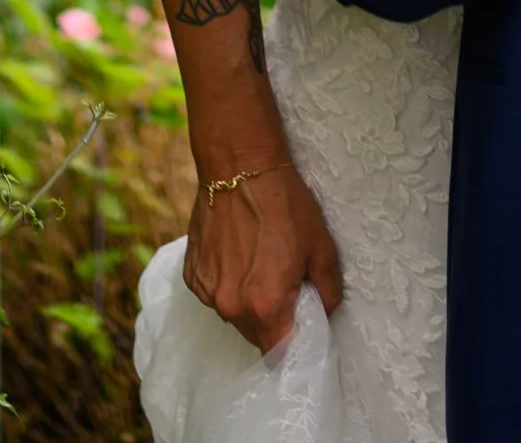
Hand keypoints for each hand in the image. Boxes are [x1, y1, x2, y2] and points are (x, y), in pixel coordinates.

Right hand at [183, 159, 342, 352]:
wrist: (240, 168)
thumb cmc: (285, 205)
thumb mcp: (321, 246)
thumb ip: (328, 289)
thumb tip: (324, 311)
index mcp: (266, 305)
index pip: (278, 351)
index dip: (292, 340)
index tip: (299, 321)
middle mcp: (231, 307)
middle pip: (255, 335)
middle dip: (271, 319)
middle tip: (283, 284)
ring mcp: (207, 293)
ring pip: (233, 314)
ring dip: (247, 301)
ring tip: (258, 263)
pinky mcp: (192, 276)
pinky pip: (214, 294)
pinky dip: (227, 283)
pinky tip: (237, 253)